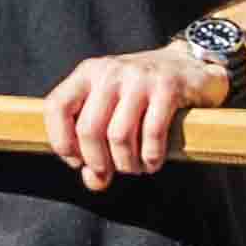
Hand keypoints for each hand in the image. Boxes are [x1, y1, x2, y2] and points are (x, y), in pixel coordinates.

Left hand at [42, 42, 211, 188]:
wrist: (189, 64)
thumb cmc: (143, 93)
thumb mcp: (112, 108)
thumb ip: (95, 144)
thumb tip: (94, 181)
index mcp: (88, 73)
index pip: (56, 107)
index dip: (62, 142)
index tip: (78, 161)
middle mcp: (110, 72)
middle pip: (88, 129)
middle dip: (98, 162)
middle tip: (110, 173)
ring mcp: (139, 78)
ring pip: (119, 136)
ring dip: (127, 163)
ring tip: (135, 167)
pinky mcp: (168, 87)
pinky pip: (151, 133)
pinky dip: (150, 157)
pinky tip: (153, 162)